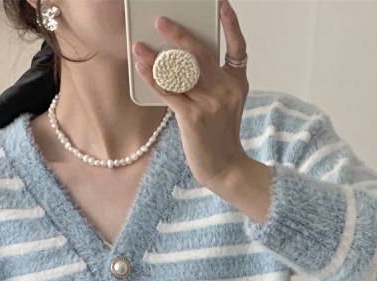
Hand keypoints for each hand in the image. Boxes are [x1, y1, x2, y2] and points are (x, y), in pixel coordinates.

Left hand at [131, 0, 250, 189]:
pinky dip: (153, 79)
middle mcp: (226, 89)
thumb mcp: (225, 105)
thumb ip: (211, 82)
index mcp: (236, 83)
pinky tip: (142, 69)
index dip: (230, 24)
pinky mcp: (194, 118)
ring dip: (156, 57)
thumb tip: (181, 60)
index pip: (238, 48)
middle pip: (202, 53)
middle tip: (160, 21)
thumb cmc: (220, 136)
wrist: (225, 168)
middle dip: (180, 34)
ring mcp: (211, 103)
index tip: (221, 4)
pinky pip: (169, 92)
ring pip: (181, 72)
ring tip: (139, 46)